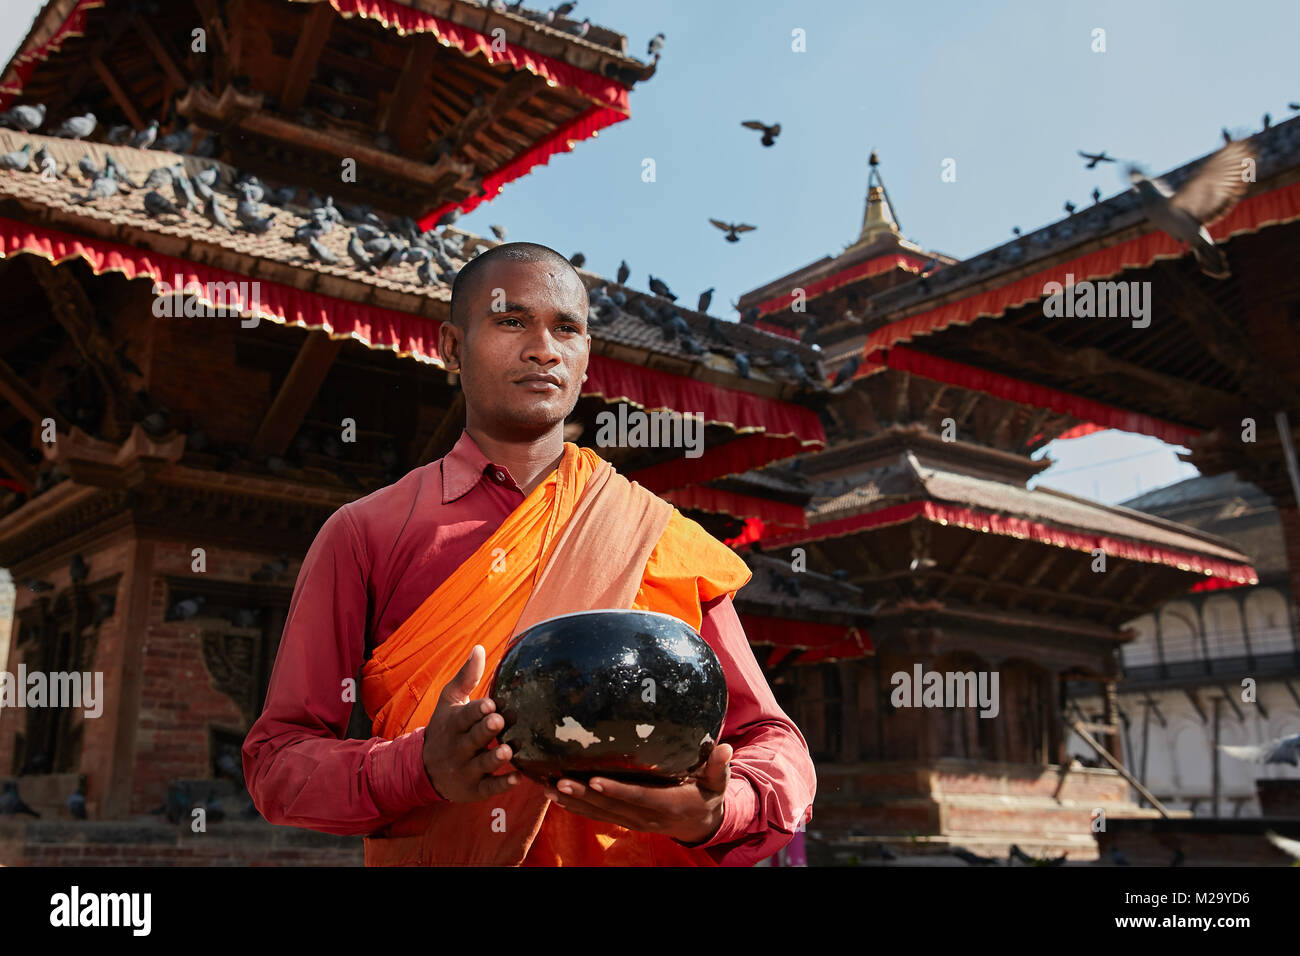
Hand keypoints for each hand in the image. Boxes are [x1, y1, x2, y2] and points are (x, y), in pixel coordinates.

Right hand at [421, 645, 519, 802]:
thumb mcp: (450, 701)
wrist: (425, 769)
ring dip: (495, 758)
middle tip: (499, 721)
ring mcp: (465, 770)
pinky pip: (489, 788)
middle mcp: (458, 748)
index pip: (464, 716)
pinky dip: (502, 784)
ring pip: (481, 765)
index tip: (490, 703)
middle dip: (485, 730)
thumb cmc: (446, 727)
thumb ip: (466, 677)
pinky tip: (518, 778)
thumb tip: (480, 648)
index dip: (476, 711)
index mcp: (453, 724)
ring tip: (508, 750)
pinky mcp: (474, 789)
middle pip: (473, 739)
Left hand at [542, 743, 731, 844]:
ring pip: (600, 814)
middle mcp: (648, 817)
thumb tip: (725, 747)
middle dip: (584, 795)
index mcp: (669, 804)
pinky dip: (577, 809)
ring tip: (547, 789)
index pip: (639, 797)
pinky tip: (555, 799)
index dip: (617, 790)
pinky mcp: (626, 820)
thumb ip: (718, 766)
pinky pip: (598, 816)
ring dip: (573, 803)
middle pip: (611, 807)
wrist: (701, 823)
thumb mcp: (717, 782)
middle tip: (558, 782)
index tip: (594, 779)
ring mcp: (634, 821)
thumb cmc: (708, 794)